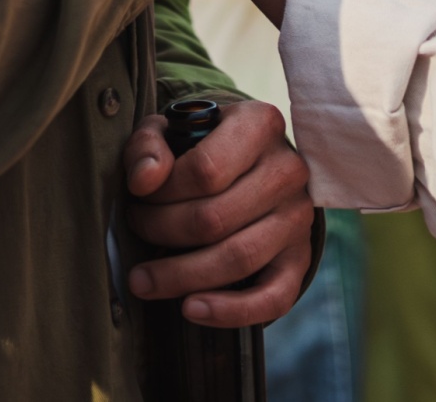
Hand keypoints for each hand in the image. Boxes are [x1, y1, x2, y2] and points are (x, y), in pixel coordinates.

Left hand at [124, 100, 315, 327]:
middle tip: (136, 231)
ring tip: (143, 280)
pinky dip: (230, 311)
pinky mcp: (300, 257)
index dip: (162, 193)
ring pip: (238, 258)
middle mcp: (287, 169)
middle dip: (161, 232)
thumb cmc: (202, 147)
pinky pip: (272, 297)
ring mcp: (298, 217)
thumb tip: (144, 180)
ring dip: (181, 276)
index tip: (137, 198)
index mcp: (260, 125)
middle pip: (215, 218)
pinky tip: (191, 309)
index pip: (205, 169)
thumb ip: (148, 146)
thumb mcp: (170, 130)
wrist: (250, 166)